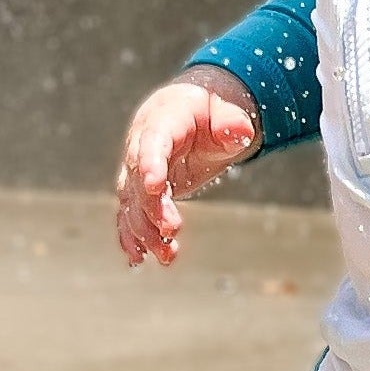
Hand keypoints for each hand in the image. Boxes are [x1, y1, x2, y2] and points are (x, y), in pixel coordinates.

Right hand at [114, 68, 260, 267]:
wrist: (186, 113)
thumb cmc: (207, 113)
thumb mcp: (224, 112)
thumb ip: (231, 123)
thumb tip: (240, 132)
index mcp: (162, 120)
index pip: (152, 142)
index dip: (151, 164)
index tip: (156, 187)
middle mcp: (141, 144)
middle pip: (139, 179)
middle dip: (152, 208)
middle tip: (172, 230)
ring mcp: (136, 169)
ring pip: (132, 202)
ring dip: (144, 230)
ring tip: (166, 255)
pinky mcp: (138, 190)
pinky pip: (129, 213)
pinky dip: (131, 236)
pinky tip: (138, 258)